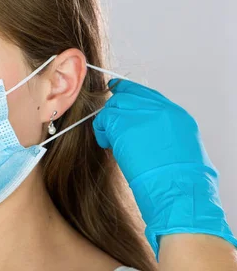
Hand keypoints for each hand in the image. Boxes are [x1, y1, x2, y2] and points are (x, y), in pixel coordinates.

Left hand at [92, 78, 236, 258]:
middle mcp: (159, 109)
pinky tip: (107, 144)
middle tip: (109, 121)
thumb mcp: (183, 148)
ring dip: (109, 120)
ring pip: (114, 104)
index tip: (119, 94)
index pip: (148, 95)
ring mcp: (140, 114)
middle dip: (117, 106)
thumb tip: (149, 132)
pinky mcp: (123, 125)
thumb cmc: (182, 181)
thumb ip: (165, 132)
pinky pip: (103, 119)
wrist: (177, 189)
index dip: (131, 94)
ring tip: (110, 139)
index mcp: (177, 115)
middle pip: (129, 95)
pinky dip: (101, 130)